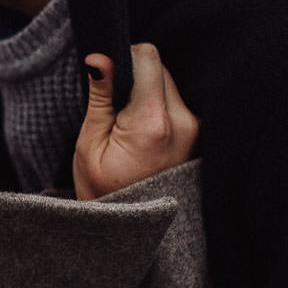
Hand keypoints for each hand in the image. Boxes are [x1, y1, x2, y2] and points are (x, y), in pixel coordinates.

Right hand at [73, 43, 197, 199]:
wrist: (132, 231)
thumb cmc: (104, 192)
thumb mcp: (89, 144)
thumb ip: (99, 96)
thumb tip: (99, 56)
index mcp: (153, 123)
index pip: (148, 57)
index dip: (123, 58)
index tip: (106, 80)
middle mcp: (183, 121)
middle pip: (159, 68)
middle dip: (134, 77)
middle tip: (113, 111)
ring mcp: (195, 128)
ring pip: (168, 83)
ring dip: (145, 92)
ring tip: (126, 127)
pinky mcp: (197, 133)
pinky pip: (175, 101)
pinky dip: (156, 106)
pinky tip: (141, 134)